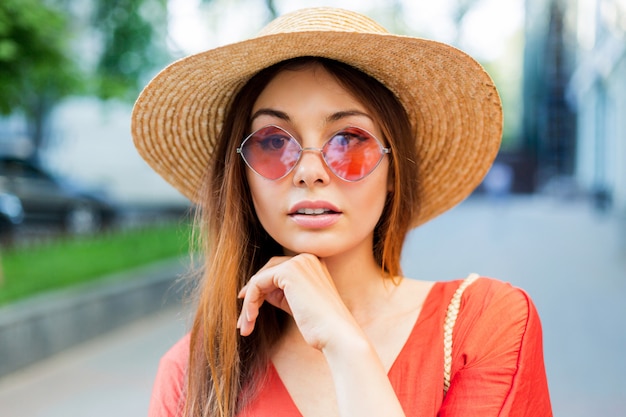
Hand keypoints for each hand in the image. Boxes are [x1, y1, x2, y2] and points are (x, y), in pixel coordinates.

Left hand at [237, 253, 356, 349]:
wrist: (336, 334)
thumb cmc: (320, 326)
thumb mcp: (296, 304)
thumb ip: (280, 293)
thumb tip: (258, 291)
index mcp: (312, 263)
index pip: (278, 271)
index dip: (260, 290)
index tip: (249, 311)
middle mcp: (306, 258)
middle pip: (267, 272)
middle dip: (252, 295)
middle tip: (243, 321)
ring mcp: (298, 262)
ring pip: (260, 279)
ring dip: (249, 303)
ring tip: (244, 327)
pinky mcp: (288, 271)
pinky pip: (258, 283)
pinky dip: (250, 302)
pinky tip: (250, 319)